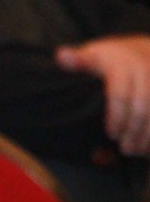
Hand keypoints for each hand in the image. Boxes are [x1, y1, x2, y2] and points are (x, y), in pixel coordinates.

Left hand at [56, 35, 149, 155]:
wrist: (143, 50)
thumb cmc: (109, 60)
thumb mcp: (91, 56)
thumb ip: (78, 61)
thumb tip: (62, 56)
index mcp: (121, 64)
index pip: (120, 95)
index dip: (117, 117)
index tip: (111, 135)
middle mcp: (144, 70)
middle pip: (143, 106)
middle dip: (134, 130)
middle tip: (125, 149)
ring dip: (149, 135)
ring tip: (136, 151)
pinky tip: (148, 148)